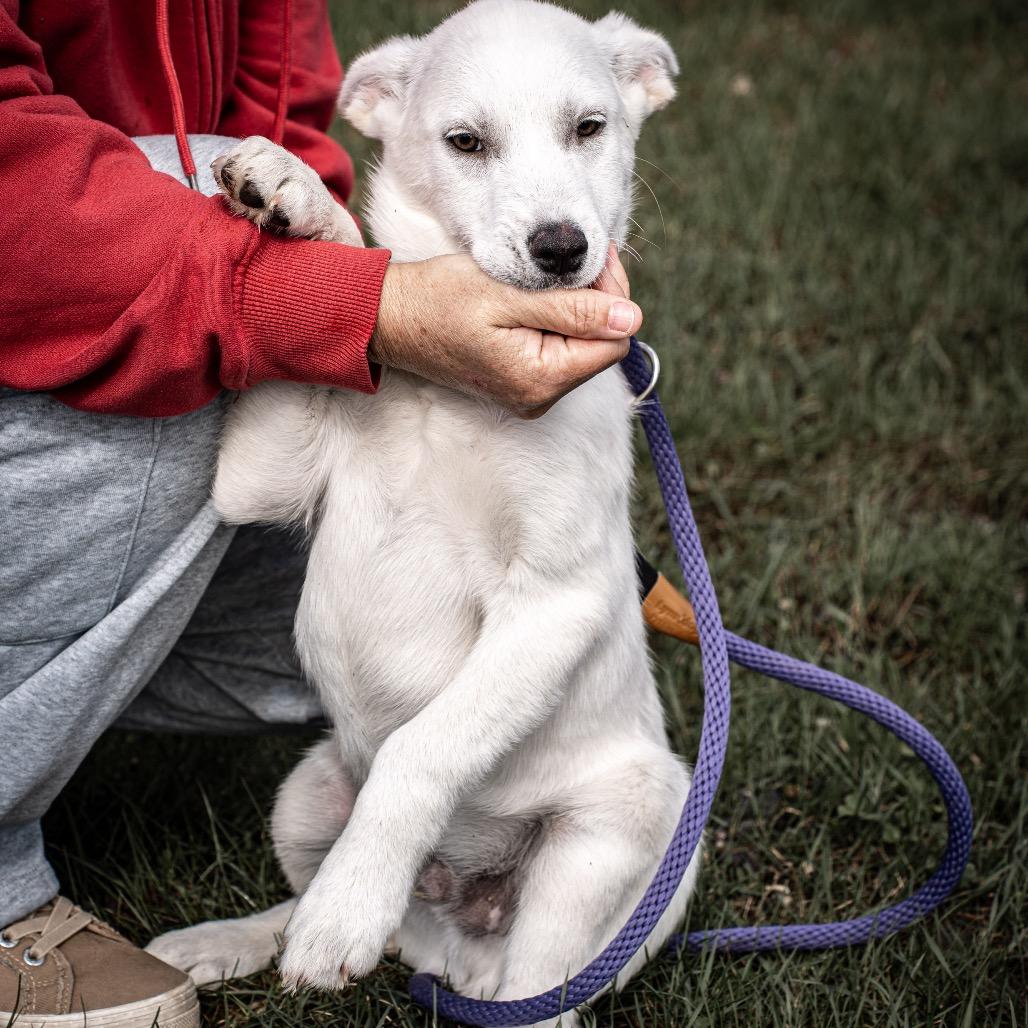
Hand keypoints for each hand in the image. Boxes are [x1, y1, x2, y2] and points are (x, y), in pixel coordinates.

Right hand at [370, 243, 639, 417]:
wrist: (393, 319)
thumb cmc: (440, 301)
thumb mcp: (507, 295)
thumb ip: (571, 309)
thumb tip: (630, 319)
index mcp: (539, 380)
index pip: (613, 342)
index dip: (613, 298)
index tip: (593, 258)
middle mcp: (539, 396)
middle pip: (602, 346)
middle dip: (599, 300)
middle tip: (580, 257)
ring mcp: (531, 392)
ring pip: (584, 346)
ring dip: (580, 307)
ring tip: (554, 276)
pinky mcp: (522, 381)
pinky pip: (561, 349)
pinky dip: (561, 319)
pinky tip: (543, 296)